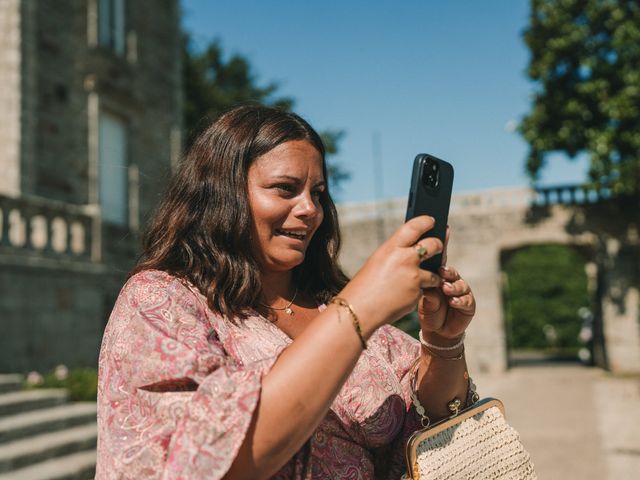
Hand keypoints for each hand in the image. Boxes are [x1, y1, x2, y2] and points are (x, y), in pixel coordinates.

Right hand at [342, 216, 443, 333]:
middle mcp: (405, 259)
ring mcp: (413, 277)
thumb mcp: (378, 262)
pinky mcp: (417, 294)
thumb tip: (415, 249)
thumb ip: (396, 254)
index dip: (426, 222)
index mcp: (391, 248)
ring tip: (417, 280)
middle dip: (439, 245)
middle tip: (438, 246)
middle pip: (433, 245)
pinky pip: (425, 291)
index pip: (414, 227)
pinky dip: (418, 293)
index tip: (432, 220)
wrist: (359, 310)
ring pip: (434, 272)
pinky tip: (404, 296)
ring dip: (432, 276)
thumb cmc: (364, 286)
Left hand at [418, 228, 475, 340]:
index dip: (442, 248)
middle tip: (442, 271)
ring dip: (453, 286)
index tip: (442, 235)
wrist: (437, 331)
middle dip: (447, 271)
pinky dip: (459, 300)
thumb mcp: (424, 298)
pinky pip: (466, 300)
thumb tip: (426, 281)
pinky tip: (452, 301)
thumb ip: (426, 289)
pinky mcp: (468, 305)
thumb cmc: (429, 310)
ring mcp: (462, 292)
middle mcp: (452, 281)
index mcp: (440, 276)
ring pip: (460, 285)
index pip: (441, 260)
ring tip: (446, 289)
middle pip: (452, 272)